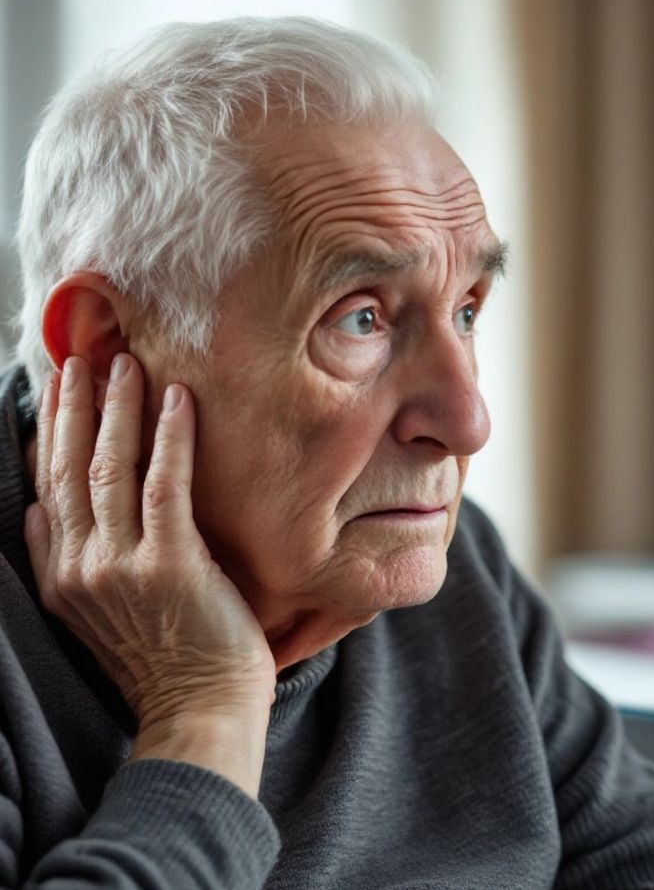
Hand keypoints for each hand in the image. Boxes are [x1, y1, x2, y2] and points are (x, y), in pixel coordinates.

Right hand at [24, 355, 275, 750]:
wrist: (200, 710)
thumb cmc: (164, 660)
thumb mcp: (92, 614)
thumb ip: (64, 563)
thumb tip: (39, 513)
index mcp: (60, 577)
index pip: (46, 488)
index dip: (51, 433)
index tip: (59, 389)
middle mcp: (81, 567)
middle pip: (69, 468)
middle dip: (74, 407)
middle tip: (83, 358)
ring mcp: (123, 565)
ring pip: (111, 467)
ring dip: (118, 409)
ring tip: (126, 364)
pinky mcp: (171, 564)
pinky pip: (166, 484)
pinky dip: (171, 436)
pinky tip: (177, 398)